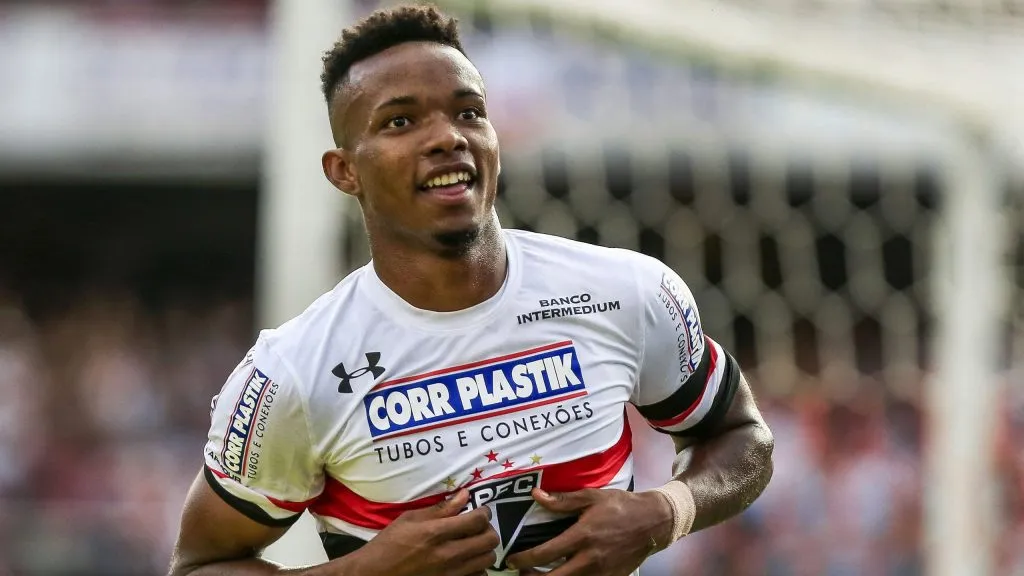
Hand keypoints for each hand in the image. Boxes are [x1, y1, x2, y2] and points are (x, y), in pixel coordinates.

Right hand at [346, 489, 499, 575]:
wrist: (375, 574)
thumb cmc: (390, 544)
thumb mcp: (410, 520)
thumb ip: (440, 509)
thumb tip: (464, 495)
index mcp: (436, 533)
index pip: (477, 521)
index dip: (484, 513)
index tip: (480, 511)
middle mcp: (448, 555)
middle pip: (489, 541)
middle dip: (488, 530)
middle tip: (478, 527)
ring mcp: (451, 574)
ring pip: (488, 560)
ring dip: (484, 549)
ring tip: (473, 544)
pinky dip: (477, 568)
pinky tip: (467, 561)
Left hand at [505, 488, 672, 575]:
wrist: (654, 522)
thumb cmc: (621, 506)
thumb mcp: (591, 497)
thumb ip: (562, 501)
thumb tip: (536, 496)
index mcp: (582, 536)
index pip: (545, 554)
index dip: (524, 560)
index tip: (511, 560)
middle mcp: (590, 558)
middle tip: (522, 572)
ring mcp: (601, 572)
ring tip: (539, 575)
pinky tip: (563, 574)